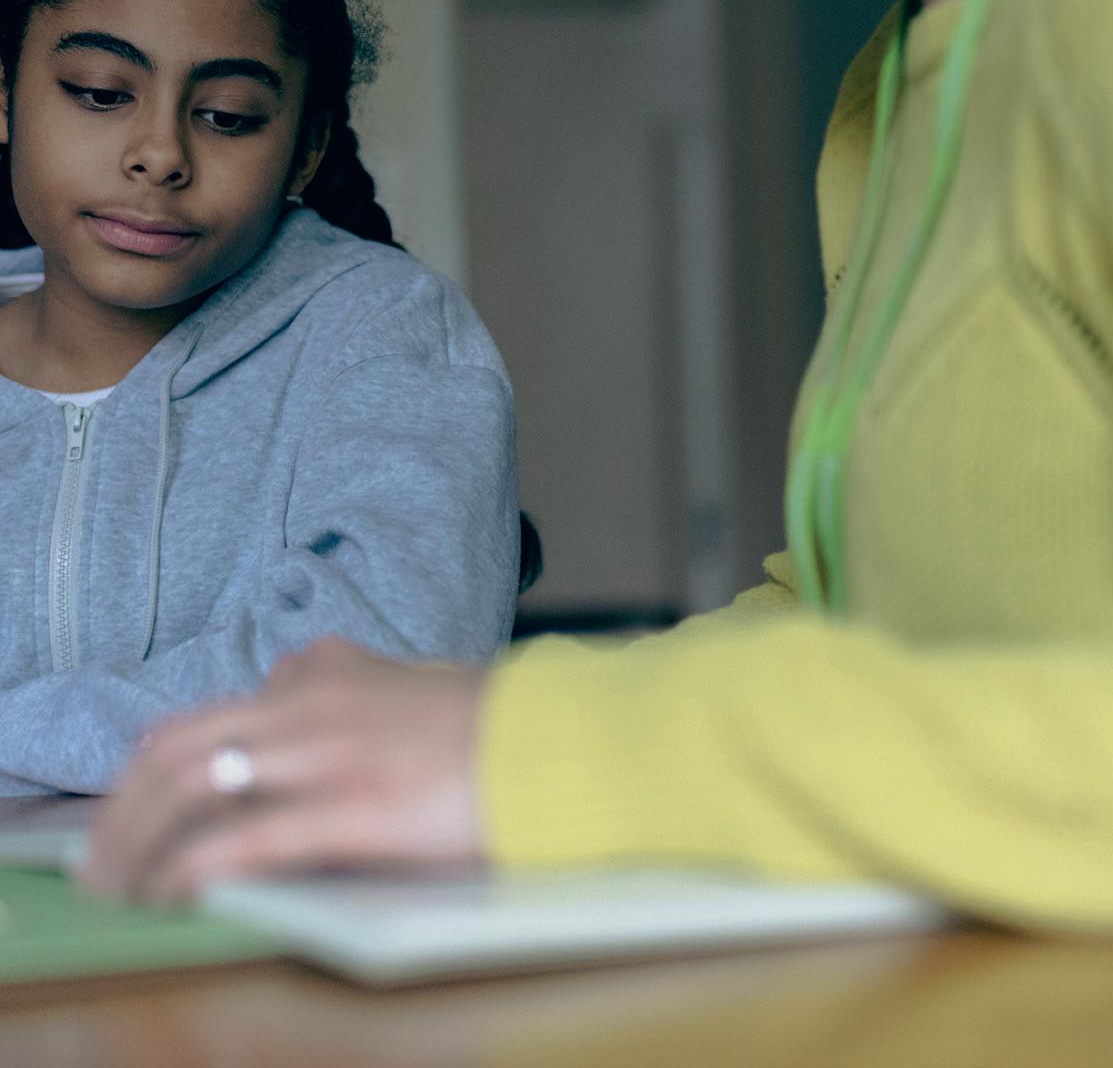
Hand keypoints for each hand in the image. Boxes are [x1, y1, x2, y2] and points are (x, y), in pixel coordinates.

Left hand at [80, 637, 491, 902]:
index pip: (204, 718)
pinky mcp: (353, 809)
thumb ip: (344, 684)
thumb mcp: (403, 681)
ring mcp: (328, 753)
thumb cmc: (489, 724)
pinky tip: (173, 894)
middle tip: (103, 863)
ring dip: (139, 845)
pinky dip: (193, 869)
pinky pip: (248, 840)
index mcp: (324, 673)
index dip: (149, 775)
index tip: (131, 816)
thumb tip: (292, 688)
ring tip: (121, 889)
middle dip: (122, 812)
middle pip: (176, 748)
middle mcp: (311, 703)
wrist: (555, 743)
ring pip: (194, 787)